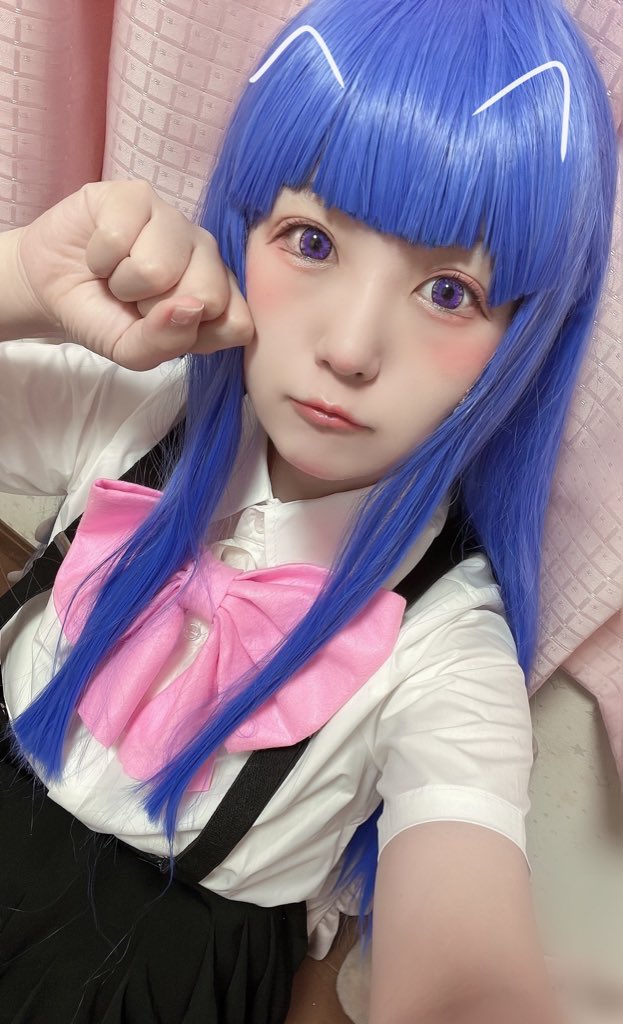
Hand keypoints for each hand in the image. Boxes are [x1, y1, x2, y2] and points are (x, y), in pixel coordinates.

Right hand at [15, 179, 254, 369]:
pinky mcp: (139, 194)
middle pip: (207, 295)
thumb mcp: (133, 351)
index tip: (164, 330)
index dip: (194, 336)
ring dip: (123, 283)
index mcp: (218, 295)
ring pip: (160, 268)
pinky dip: (99, 256)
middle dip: (156, 309)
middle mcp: (207, 254)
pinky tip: (101, 252)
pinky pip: (120, 237)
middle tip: (136, 301)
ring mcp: (177, 221)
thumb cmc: (102, 316)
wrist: (52, 286)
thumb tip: (191, 308)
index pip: (237, 324)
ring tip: (116, 276)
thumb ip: (166, 342)